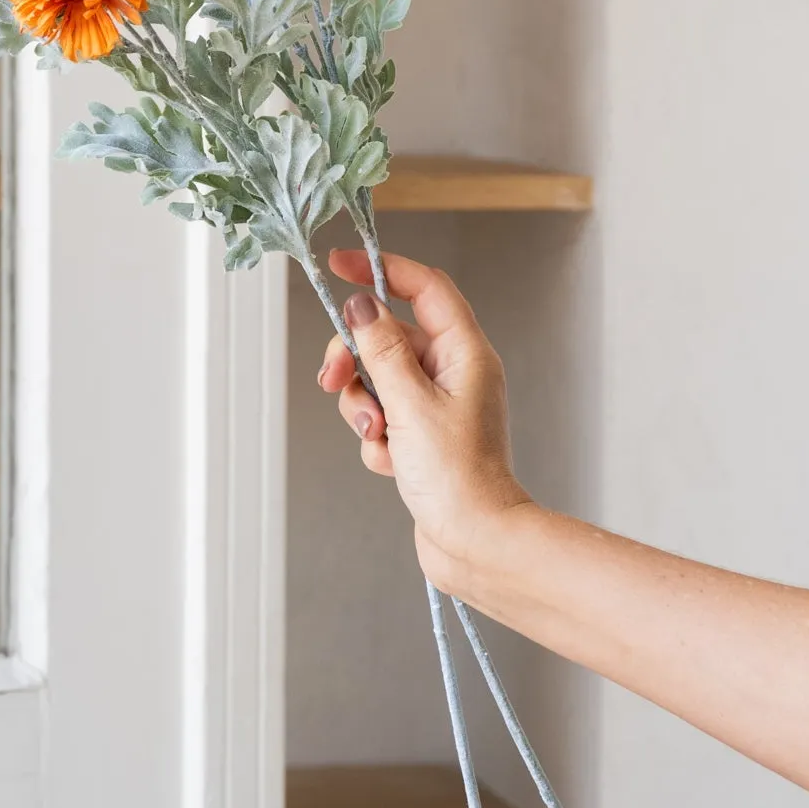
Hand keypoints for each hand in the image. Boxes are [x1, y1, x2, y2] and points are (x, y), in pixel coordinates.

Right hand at [317, 249, 528, 588]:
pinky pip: (382, 415)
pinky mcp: (421, 435)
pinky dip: (376, 438)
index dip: (381, 269)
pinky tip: (390, 461)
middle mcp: (454, 372)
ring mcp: (437, 404)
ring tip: (376, 436)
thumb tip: (361, 305)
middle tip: (334, 379)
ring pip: (378, 379)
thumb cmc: (459, 478)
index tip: (339, 265)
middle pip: (389, 336)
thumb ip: (381, 350)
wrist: (474, 542)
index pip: (423, 287)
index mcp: (465, 353)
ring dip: (364, 406)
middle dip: (355, 358)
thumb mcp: (410, 404)